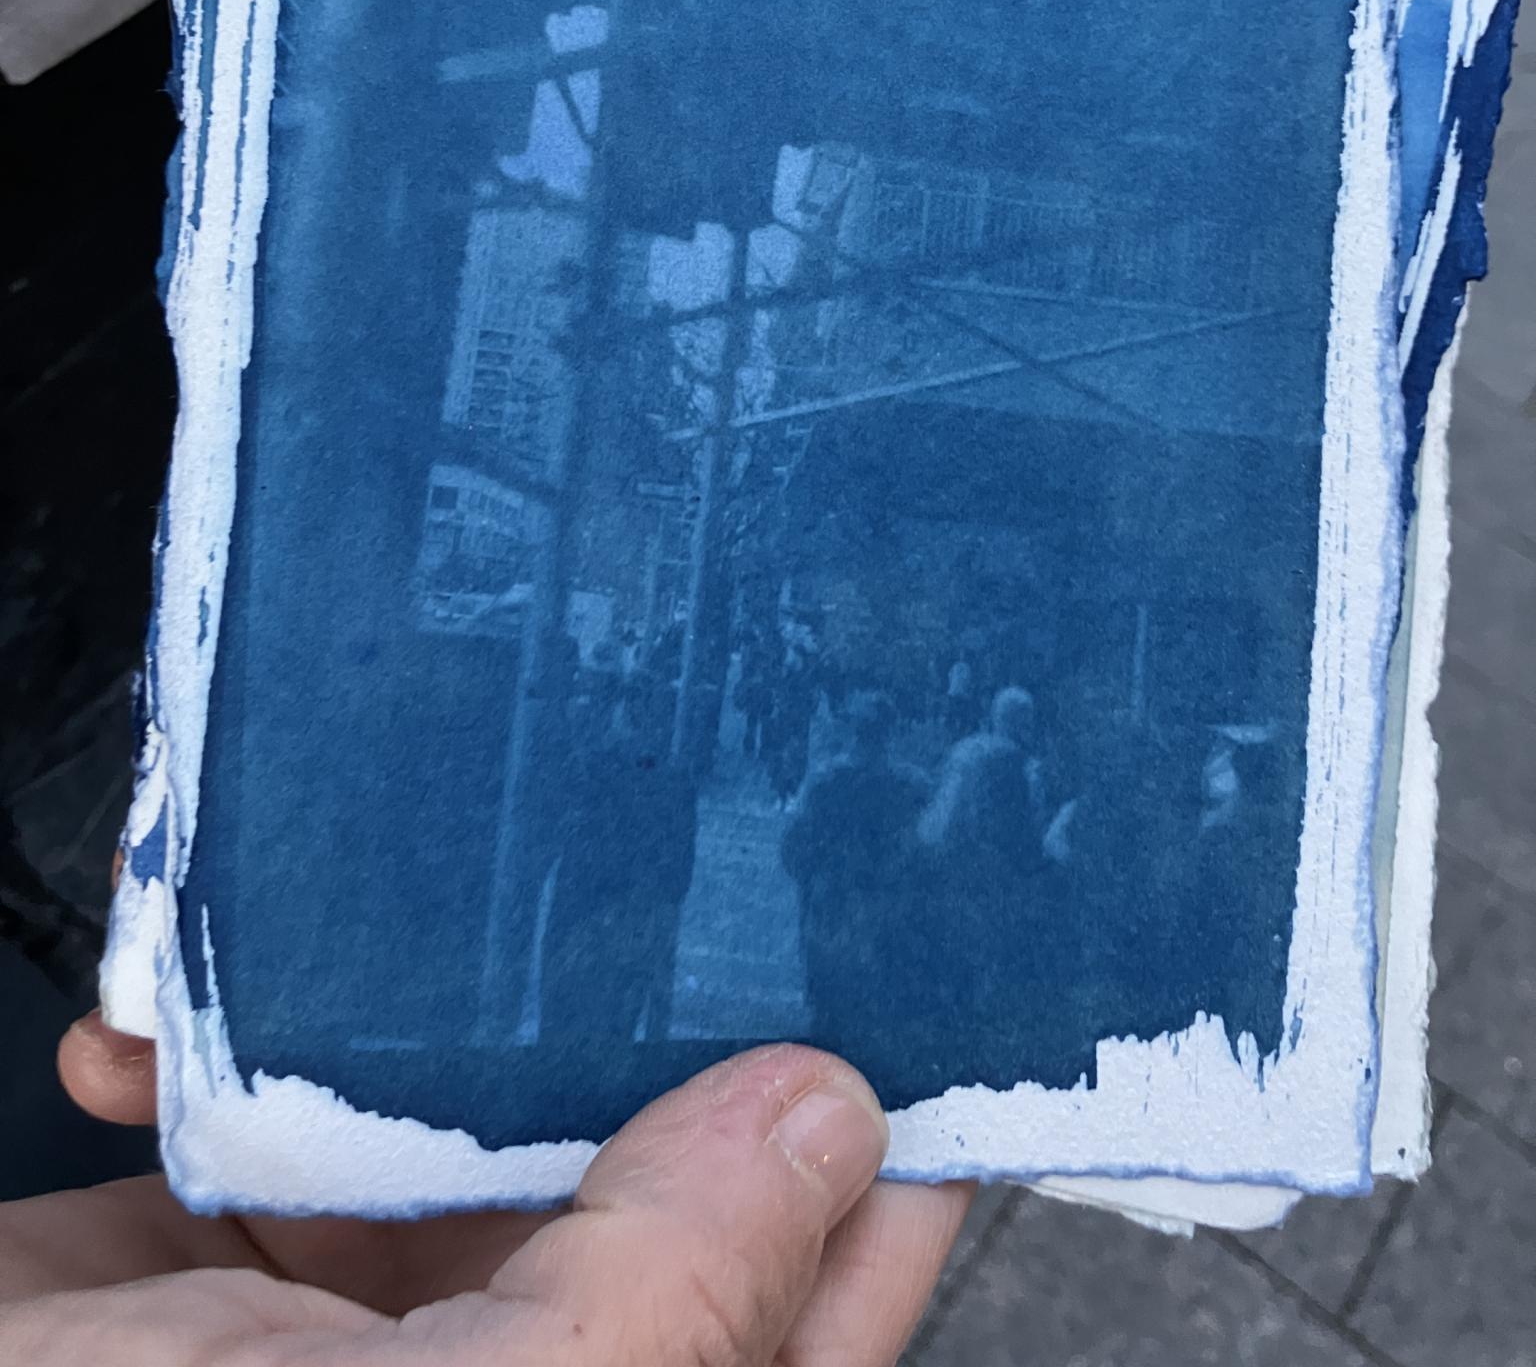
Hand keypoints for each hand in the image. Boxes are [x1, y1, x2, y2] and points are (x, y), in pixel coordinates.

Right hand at [0, 1015, 968, 1364]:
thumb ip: (656, 1300)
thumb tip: (826, 1126)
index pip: (801, 1302)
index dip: (874, 1151)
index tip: (899, 968)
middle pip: (631, 1184)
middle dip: (629, 1029)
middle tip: (661, 865)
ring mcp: (358, 1345)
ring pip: (459, 1127)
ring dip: (404, 1023)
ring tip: (389, 929)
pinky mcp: (216, 1293)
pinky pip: (272, 1136)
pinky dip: (211, 1065)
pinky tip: (154, 1045)